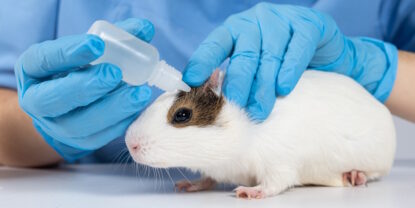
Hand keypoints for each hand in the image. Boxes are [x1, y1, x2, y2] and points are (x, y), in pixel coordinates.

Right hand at [14, 18, 154, 160]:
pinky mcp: (79, 142)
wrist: (68, 106)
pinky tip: (136, 107)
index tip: (97, 44)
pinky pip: (99, 137)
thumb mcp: (85, 51)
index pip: (44, 60)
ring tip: (139, 93)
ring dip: (112, 108)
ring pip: (80, 123)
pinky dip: (120, 122)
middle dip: (88, 86)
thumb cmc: (79, 70)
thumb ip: (113, 39)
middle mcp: (38, 101)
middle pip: (56, 98)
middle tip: (115, 73)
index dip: (69, 53)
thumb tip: (144, 29)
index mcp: (33, 70)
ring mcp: (57, 125)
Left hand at [183, 3, 396, 119]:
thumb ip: (235, 78)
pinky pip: (297, 48)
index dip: (203, 61)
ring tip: (259, 110)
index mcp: (236, 30)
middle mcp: (256, 21)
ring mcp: (283, 20)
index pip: (215, 44)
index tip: (192, 81)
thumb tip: (212, 102)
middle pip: (244, 54)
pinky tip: (283, 87)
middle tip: (235, 108)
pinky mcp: (309, 24)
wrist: (327, 55)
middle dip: (238, 84)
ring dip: (263, 85)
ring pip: (269, 54)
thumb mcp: (255, 69)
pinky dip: (290, 69)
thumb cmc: (281, 65)